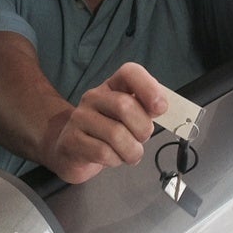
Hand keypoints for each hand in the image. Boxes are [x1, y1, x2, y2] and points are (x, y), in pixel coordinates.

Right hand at [46, 62, 166, 183]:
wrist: (70, 150)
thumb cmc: (107, 132)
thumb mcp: (130, 117)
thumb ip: (147, 109)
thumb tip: (162, 106)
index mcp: (112, 86)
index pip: (129, 72)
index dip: (148, 87)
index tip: (160, 108)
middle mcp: (94, 97)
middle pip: (125, 106)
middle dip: (142, 129)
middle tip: (141, 139)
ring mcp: (80, 118)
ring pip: (116, 134)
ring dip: (131, 151)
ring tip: (129, 153)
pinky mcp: (72, 140)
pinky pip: (103, 153)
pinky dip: (116, 161)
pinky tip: (112, 158)